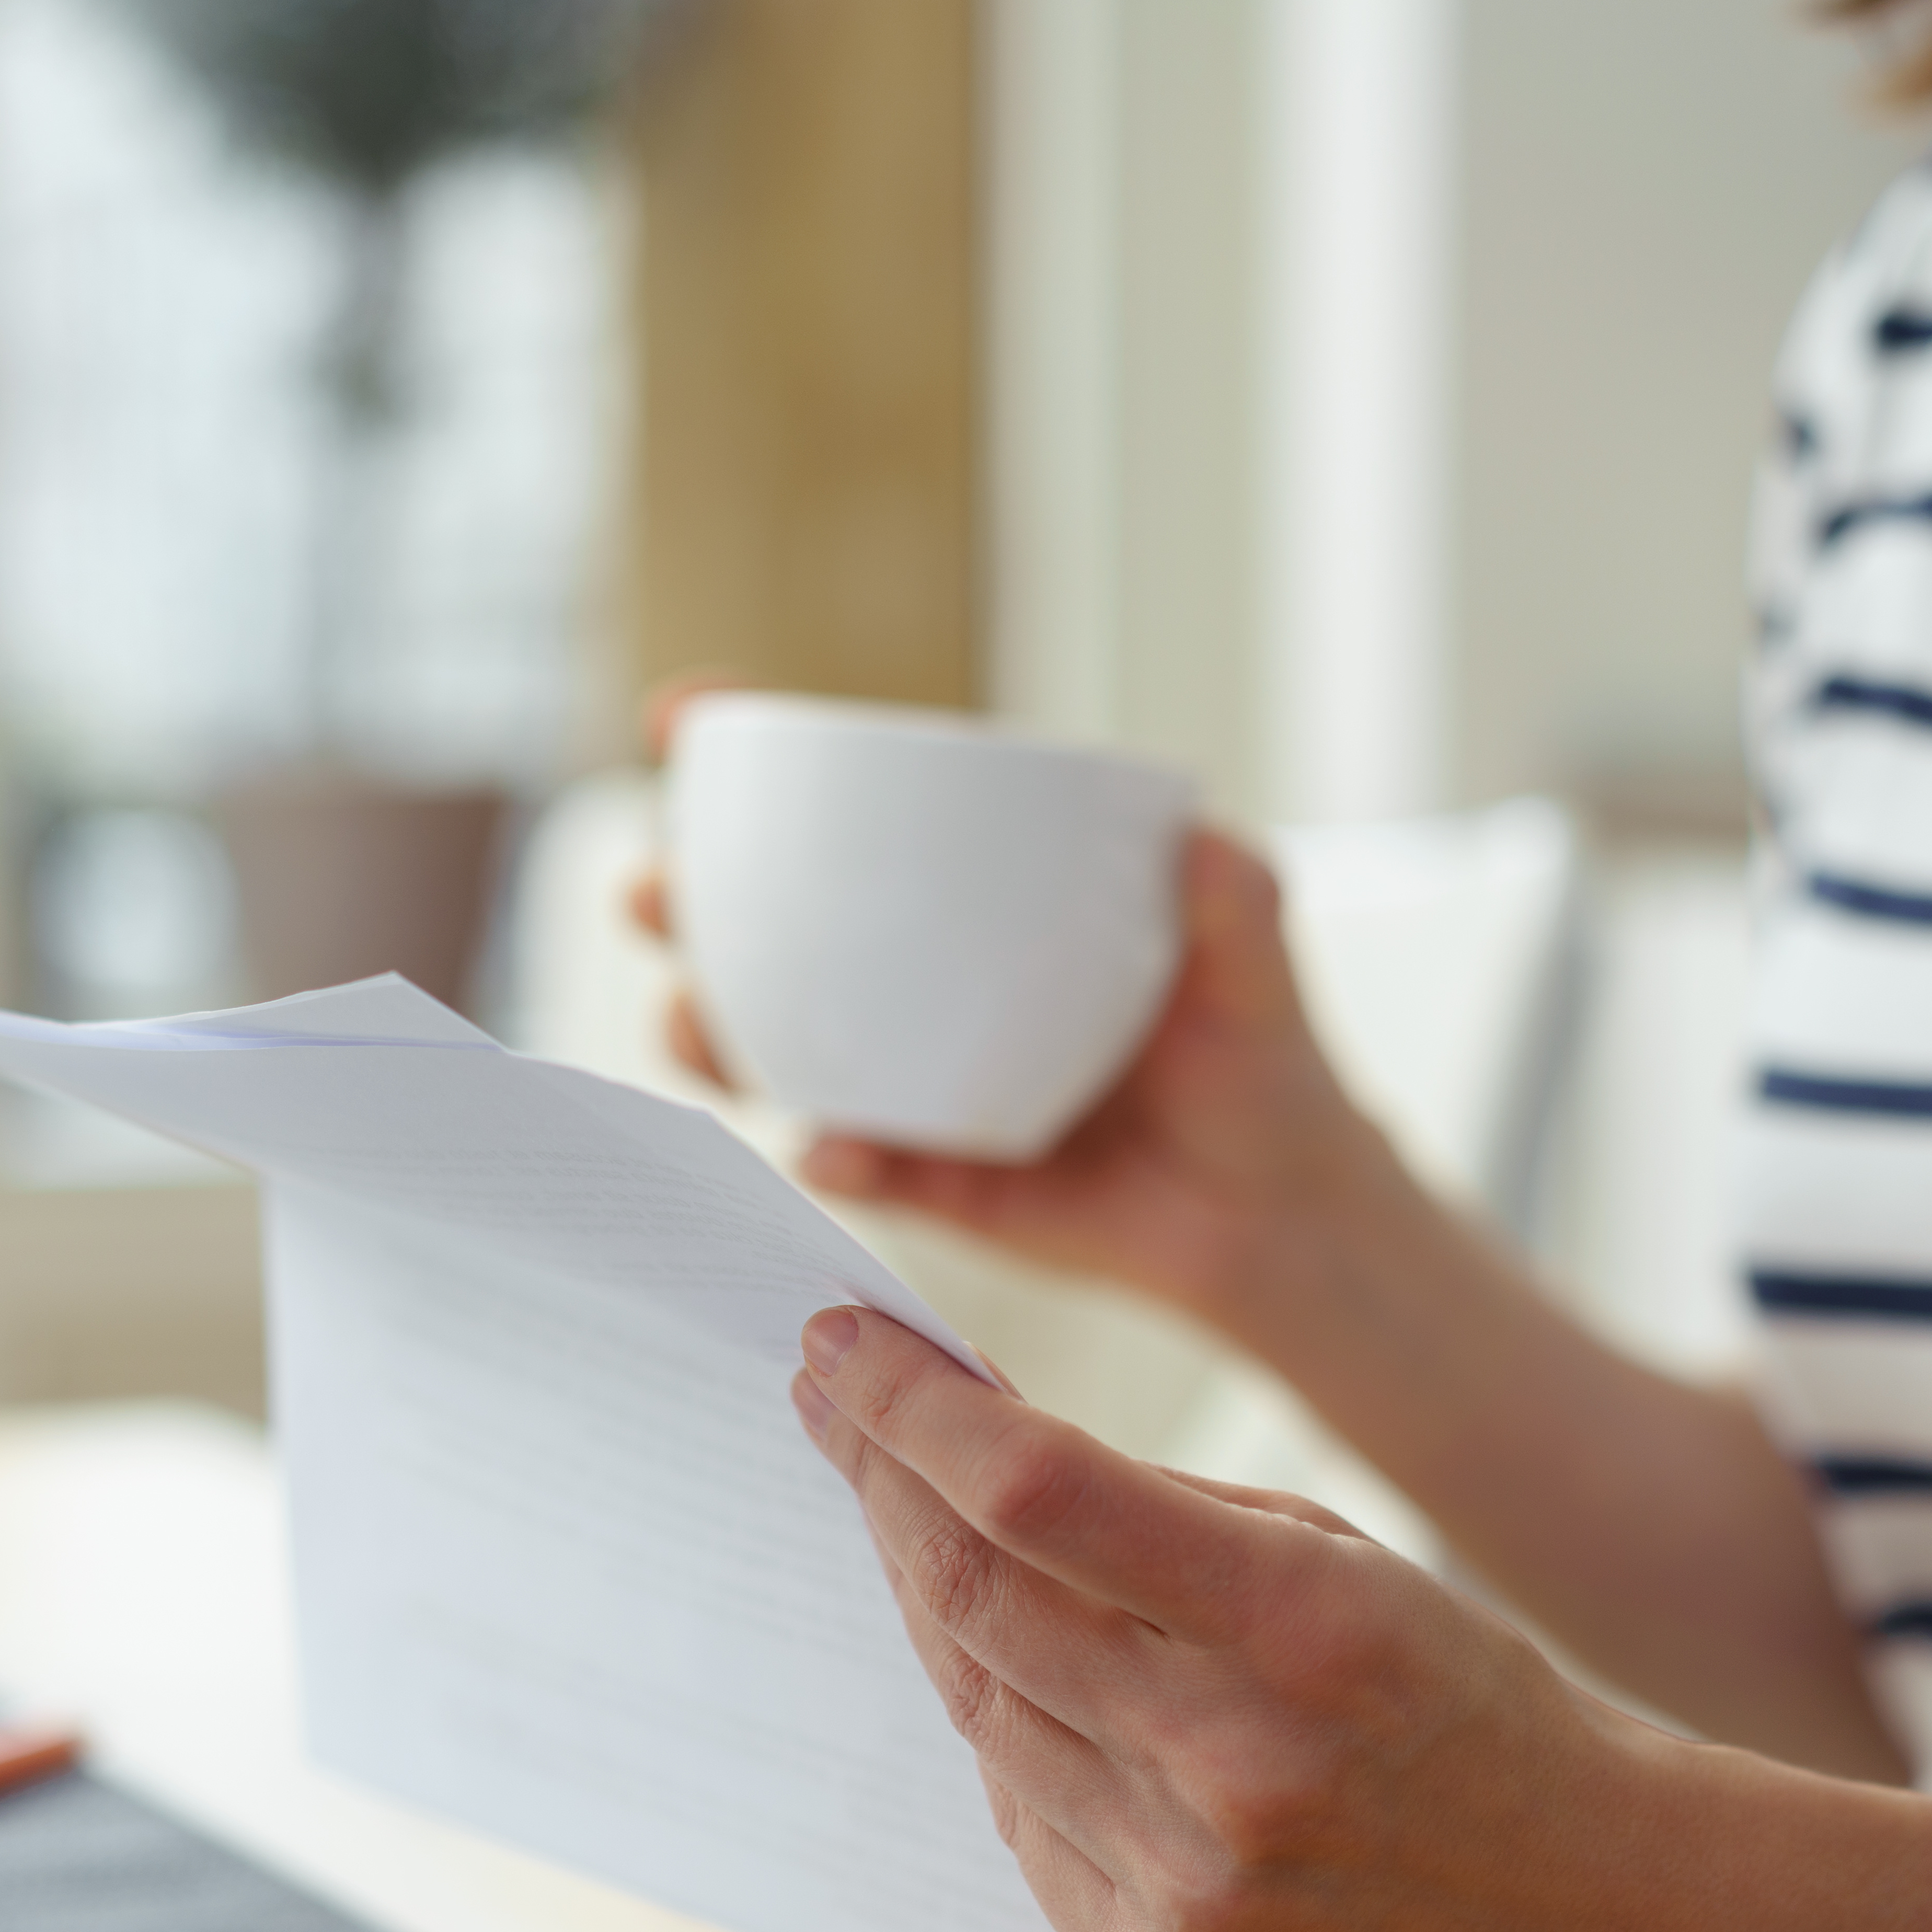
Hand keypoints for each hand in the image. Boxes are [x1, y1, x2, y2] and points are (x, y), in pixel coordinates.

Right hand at [631, 828, 1411, 1336]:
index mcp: (974, 899)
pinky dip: (835, 1152)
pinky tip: (837, 1148)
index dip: (747, 760)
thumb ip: (1237, 894)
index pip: (850, 812)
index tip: (678, 718)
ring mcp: (911, 1080)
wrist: (1278, 1213)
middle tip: (654, 892)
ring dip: (714, 1032)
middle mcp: (920, 982)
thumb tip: (1205, 838)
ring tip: (700, 1031)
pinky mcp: (930, 1180)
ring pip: (773, 1047)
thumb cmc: (1260, 1059)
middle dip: (684, 899)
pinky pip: (856, 1161)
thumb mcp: (1257, 961)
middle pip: (766, 926)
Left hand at [788, 1298, 1742, 1931]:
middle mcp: (1236, 1768)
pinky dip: (1010, 1739)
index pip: (1036, 1495)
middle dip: (884, 1485)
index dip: (913, 1412)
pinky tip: (1023, 1683)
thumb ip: (1158, 1509)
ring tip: (913, 1523)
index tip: (840, 1347)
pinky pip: (1025, 1824)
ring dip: (931, 1603)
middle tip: (834, 1407)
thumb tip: (965, 1441)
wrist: (1585, 1913)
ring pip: (983, 1710)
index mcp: (1302, 1627)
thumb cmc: (1456, 1701)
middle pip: (976, 1600)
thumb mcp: (1342, 1559)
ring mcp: (1189, 1891)